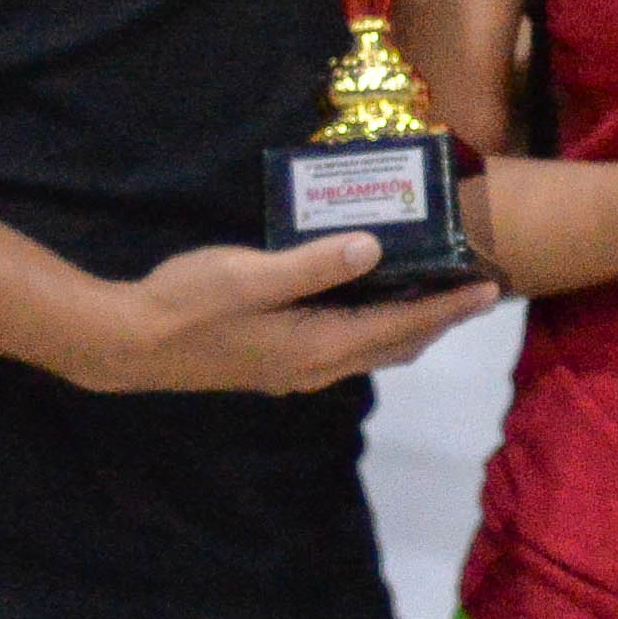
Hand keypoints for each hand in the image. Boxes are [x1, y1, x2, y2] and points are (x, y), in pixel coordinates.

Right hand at [101, 238, 501, 394]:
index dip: (448, 307)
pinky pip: (347, 347)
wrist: (129, 344)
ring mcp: (296, 370)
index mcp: (317, 346)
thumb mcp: (250, 276)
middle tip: (475, 287)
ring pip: (372, 349)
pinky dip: (376, 326)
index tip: (489, 287)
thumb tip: (375, 248)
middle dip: (439, 318)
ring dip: (409, 324)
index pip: (401, 326)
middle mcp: (316, 367)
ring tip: (435, 291)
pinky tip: (370, 298)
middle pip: (396, 344)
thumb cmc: (187, 304)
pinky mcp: (278, 363)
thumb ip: (314, 264)